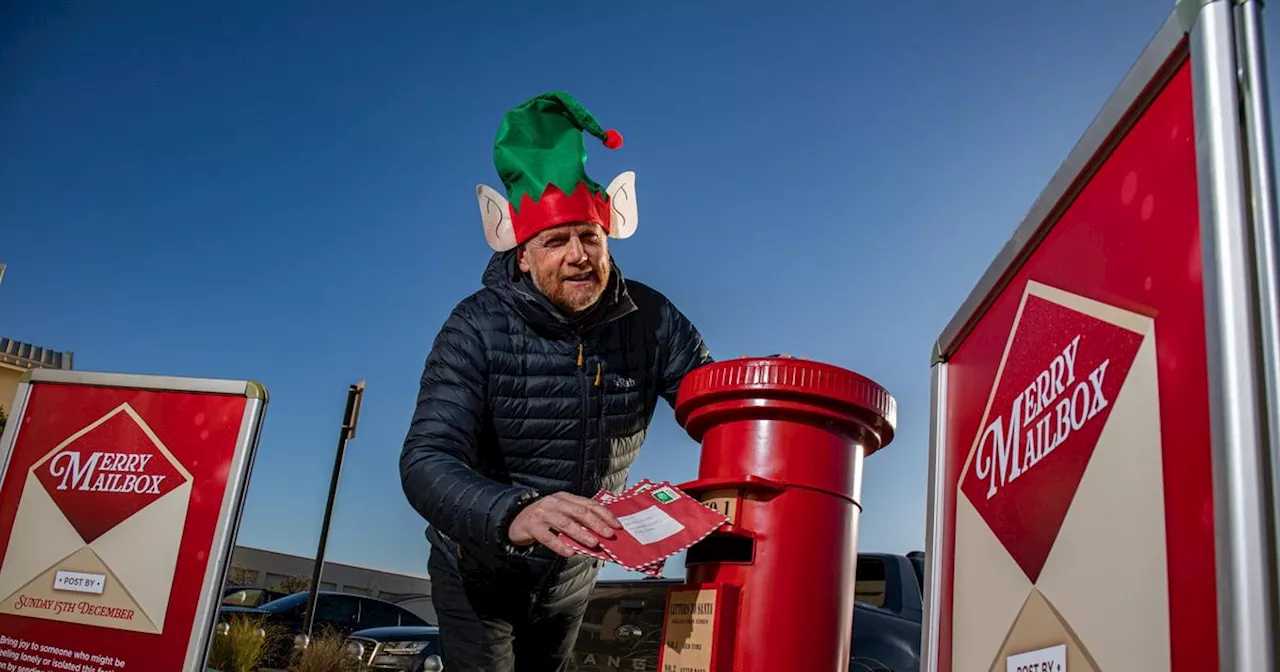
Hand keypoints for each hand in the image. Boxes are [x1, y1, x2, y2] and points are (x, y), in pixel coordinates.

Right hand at [508, 492, 622, 557]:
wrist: (515, 520)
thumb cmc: (544, 518)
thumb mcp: (561, 512)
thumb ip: (578, 519)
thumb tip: (601, 533)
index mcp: (565, 498)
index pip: (589, 504)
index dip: (604, 514)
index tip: (617, 525)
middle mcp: (555, 503)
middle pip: (579, 512)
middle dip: (596, 523)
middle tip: (608, 534)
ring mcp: (543, 514)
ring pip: (565, 523)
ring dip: (581, 534)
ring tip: (593, 543)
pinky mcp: (532, 527)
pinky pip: (548, 537)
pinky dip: (560, 545)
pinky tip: (569, 552)